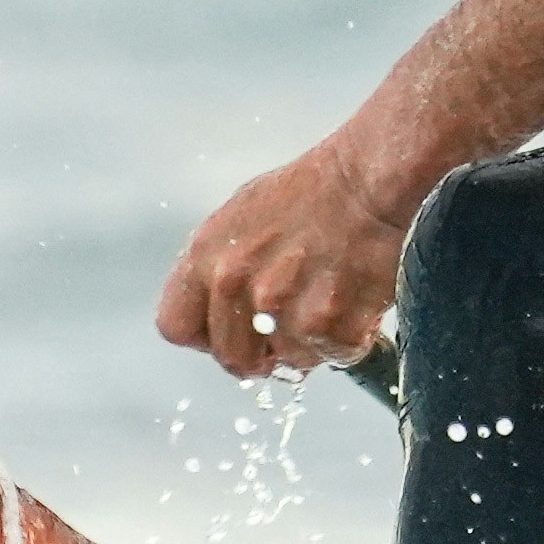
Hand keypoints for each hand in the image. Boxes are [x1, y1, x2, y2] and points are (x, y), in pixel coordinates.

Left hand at [155, 132, 415, 381]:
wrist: (368, 179)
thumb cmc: (312, 193)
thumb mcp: (242, 216)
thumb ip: (220, 268)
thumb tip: (219, 314)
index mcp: (205, 255)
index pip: (176, 326)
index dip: (207, 336)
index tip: (233, 329)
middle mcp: (233, 283)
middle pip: (232, 360)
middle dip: (264, 352)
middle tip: (293, 323)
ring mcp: (278, 307)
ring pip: (289, 363)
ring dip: (312, 343)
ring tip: (329, 297)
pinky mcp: (325, 324)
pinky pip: (334, 356)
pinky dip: (351, 338)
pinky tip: (355, 300)